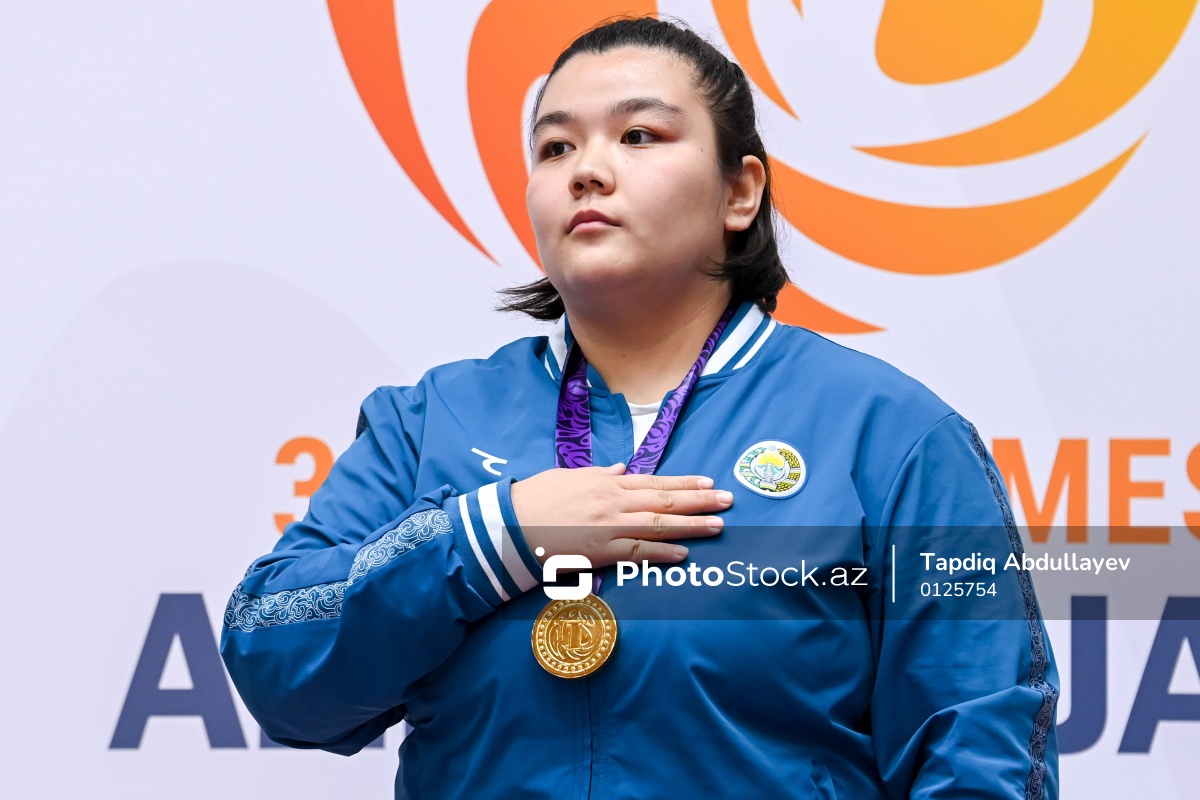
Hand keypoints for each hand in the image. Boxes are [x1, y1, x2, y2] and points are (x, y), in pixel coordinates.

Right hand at [511, 463, 732, 567]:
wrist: (510, 523)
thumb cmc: (536, 498)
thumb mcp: (569, 476)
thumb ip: (598, 474)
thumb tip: (622, 469)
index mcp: (607, 483)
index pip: (655, 481)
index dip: (684, 482)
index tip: (708, 482)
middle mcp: (614, 502)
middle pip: (665, 501)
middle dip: (699, 500)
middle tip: (728, 500)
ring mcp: (609, 527)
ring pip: (659, 525)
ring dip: (691, 526)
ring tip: (717, 526)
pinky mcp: (601, 551)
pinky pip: (638, 551)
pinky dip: (662, 553)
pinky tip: (684, 555)